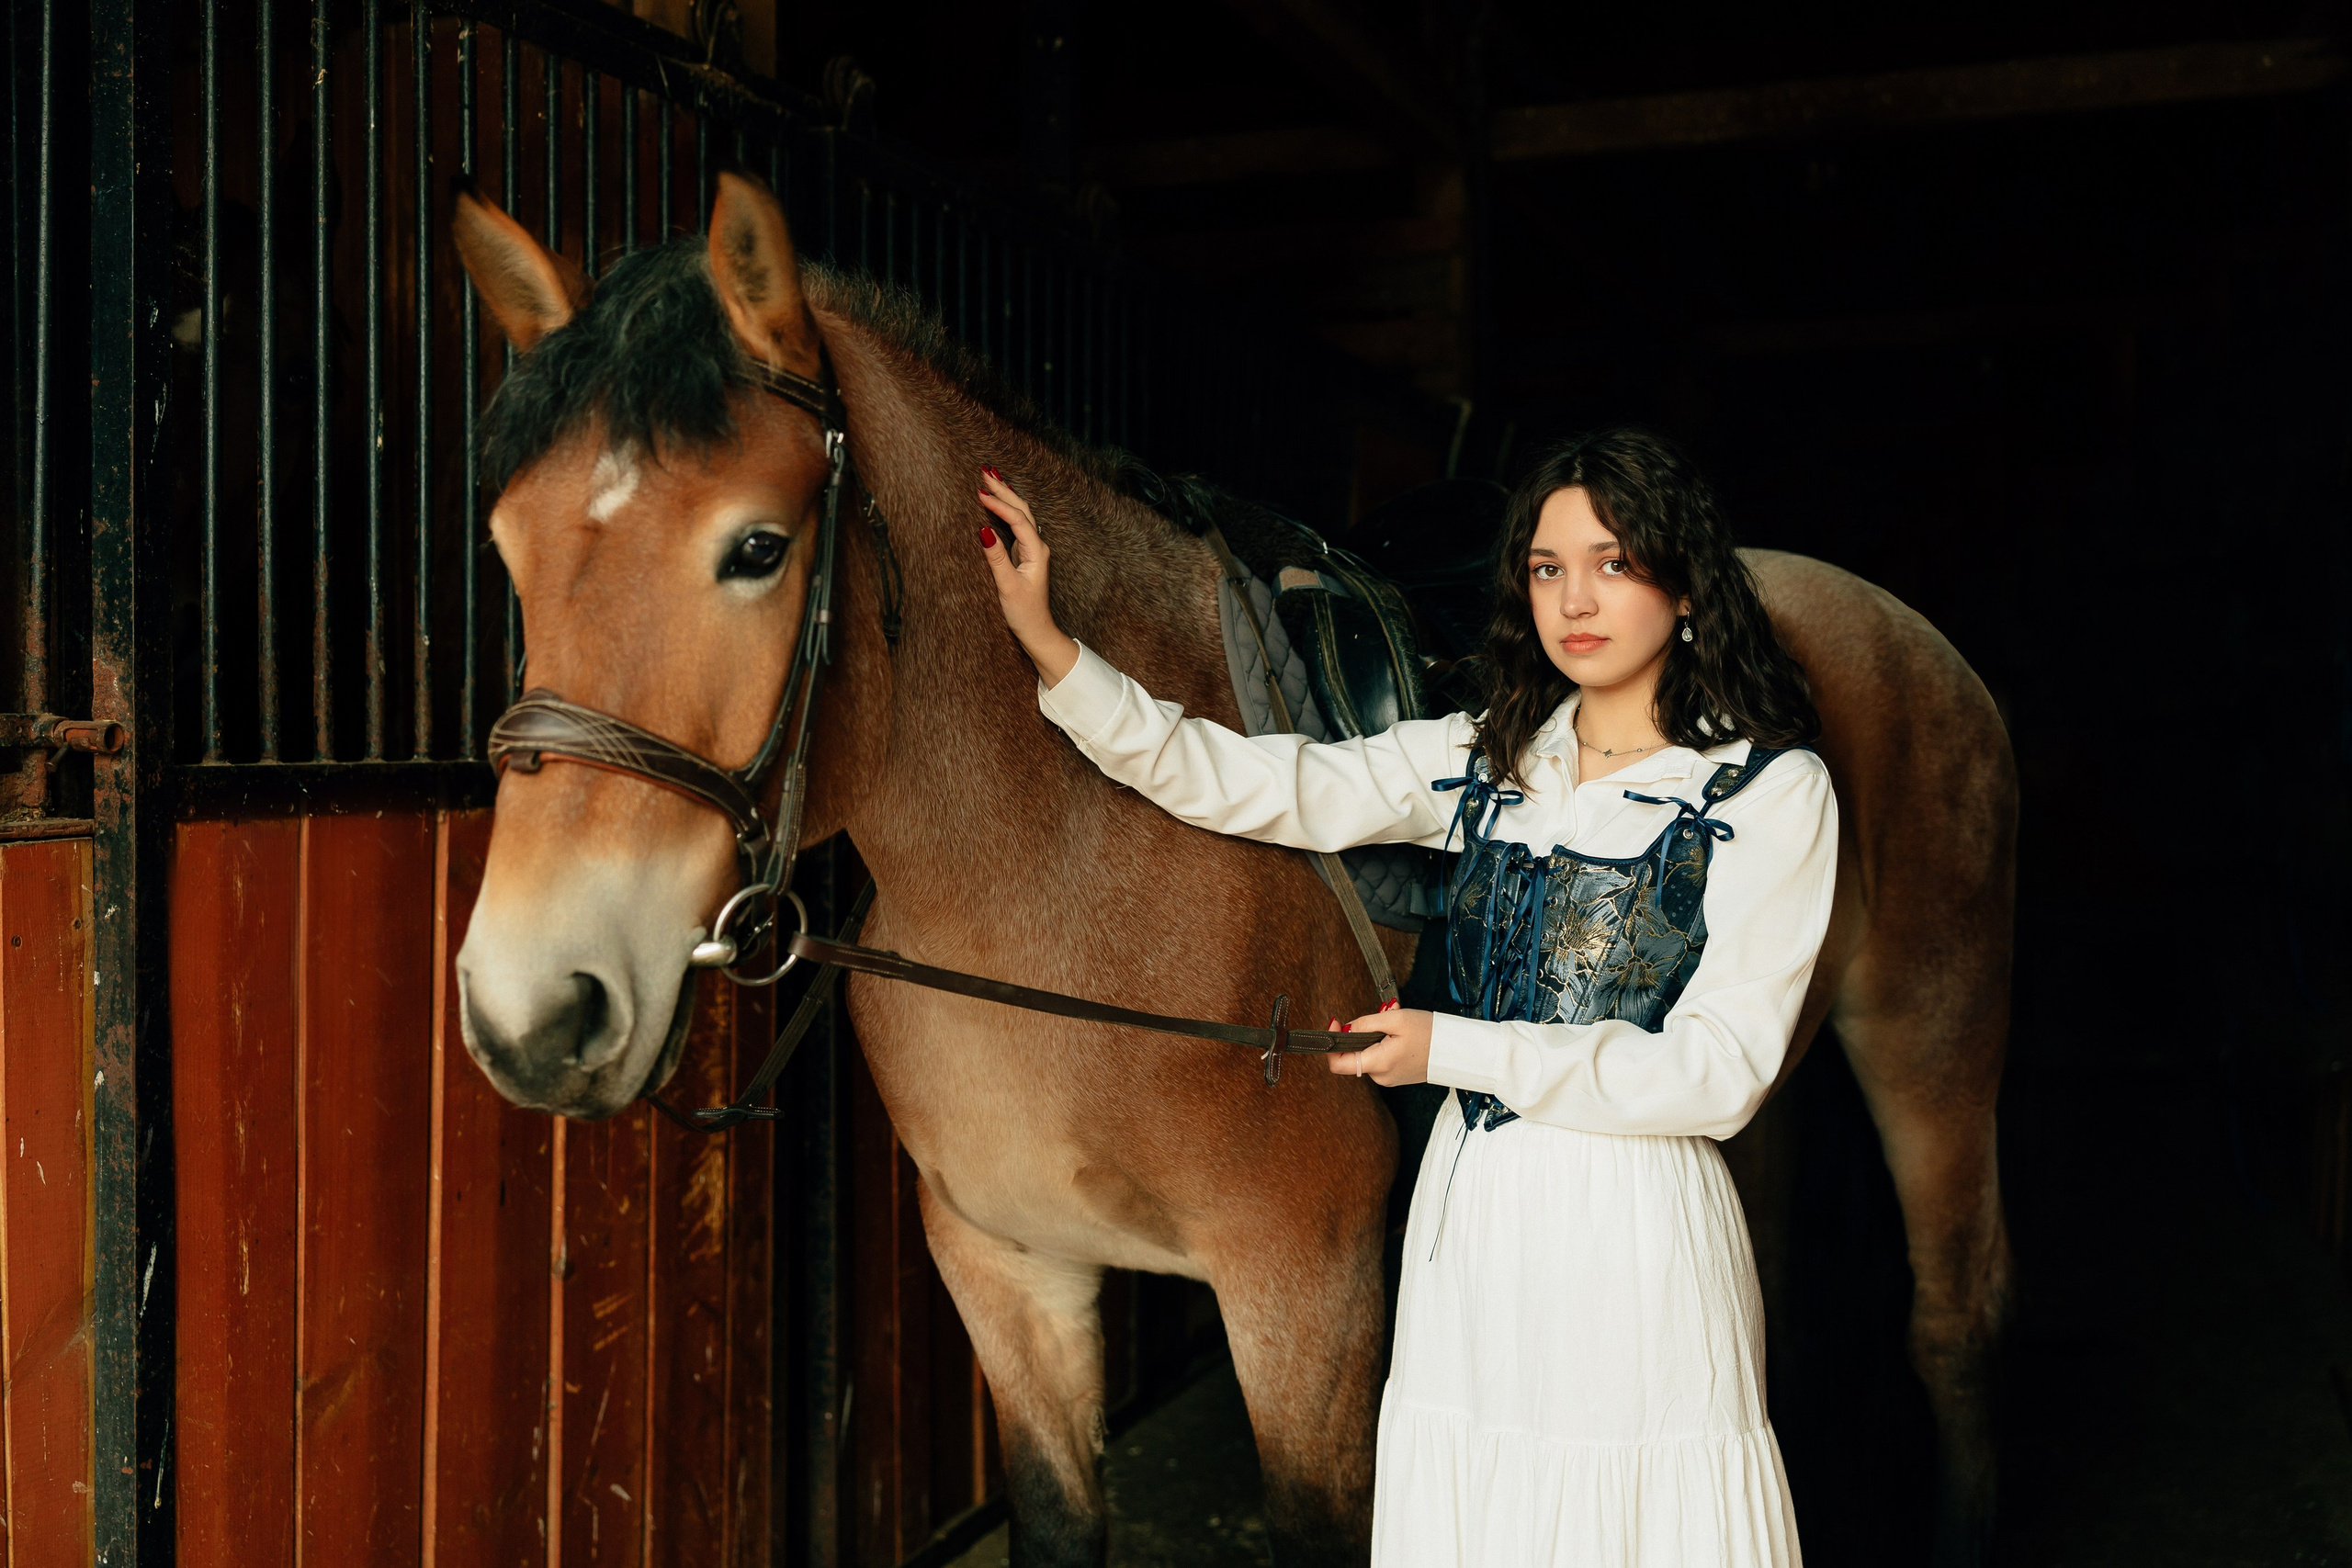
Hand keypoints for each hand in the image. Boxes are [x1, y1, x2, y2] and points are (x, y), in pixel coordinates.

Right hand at [977, 468, 1079, 684]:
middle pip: (1022, 510)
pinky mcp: (1026, 554)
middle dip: (1004, 489)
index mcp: (1036, 552)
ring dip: (1006, 495)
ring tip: (992, 477)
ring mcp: (1033, 549)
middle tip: (985, 470)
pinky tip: (1001, 501)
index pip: (1017, 519)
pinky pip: (1017, 524)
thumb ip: (996, 558)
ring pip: (1021, 514)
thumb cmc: (1024, 612)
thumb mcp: (1007, 586)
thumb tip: (982, 530)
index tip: (979, 492)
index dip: (998, 504)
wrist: (1037, 630)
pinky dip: (1007, 509)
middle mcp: (1038, 546)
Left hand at [1324, 1004, 1430, 1086]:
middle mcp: (1380, 1076)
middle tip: (1382, 1015)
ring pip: (1369, 1053)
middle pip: (1355, 1053)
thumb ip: (1366, 1023)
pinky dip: (1386, 1043)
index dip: (1332, 1043)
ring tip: (1397, 1022)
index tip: (1336, 1023)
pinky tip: (1402, 1033)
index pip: (1337, 1065)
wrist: (1456, 1051)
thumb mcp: (1395, 1019)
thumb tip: (1345, 1029)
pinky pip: (1382, 1057)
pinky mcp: (1396, 1075)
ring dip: (1376, 1035)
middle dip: (1363, 1031)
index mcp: (1378, 1063)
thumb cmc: (1430, 1033)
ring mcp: (1389, 1078)